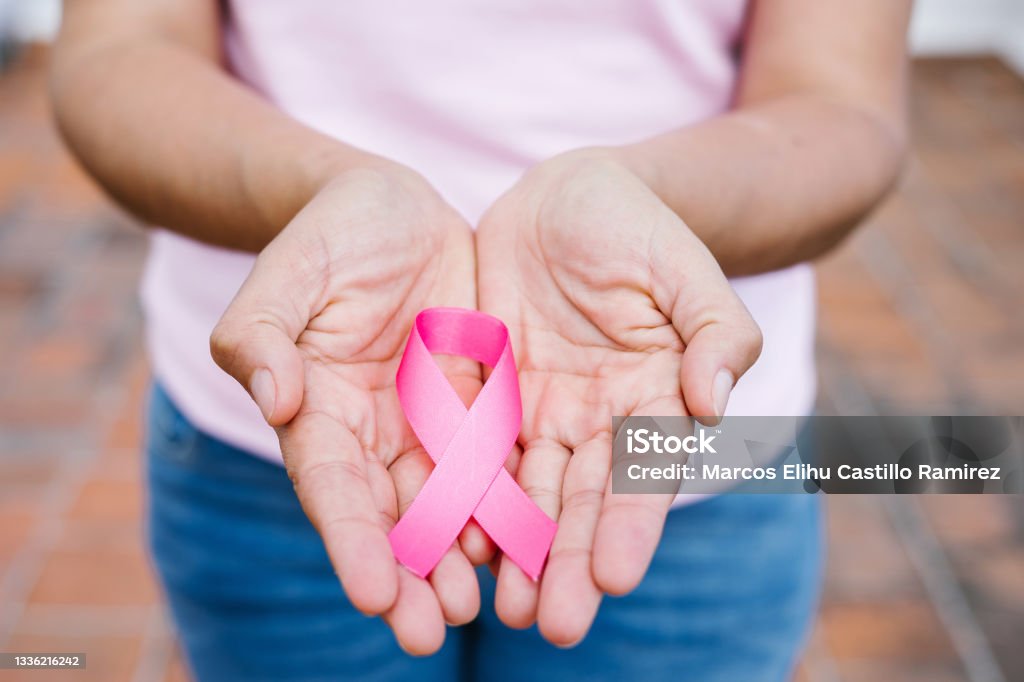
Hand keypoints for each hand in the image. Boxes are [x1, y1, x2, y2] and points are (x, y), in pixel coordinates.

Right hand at [211, 166, 484, 654]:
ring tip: (489, 608)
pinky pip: (498, 461)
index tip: (375, 593)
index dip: (352, 540)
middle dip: (409, 575)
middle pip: (390, 517)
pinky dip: (509, 504)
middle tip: (431, 633)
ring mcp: (429, 425)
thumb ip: (262, 333)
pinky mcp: (479, 406)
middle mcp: (374, 435)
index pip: (332, 487)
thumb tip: (273, 399)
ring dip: (464, 556)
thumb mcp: (286, 273)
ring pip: (449, 502)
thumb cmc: (329, 236)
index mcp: (319, 413)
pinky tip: (533, 542)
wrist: (393, 209)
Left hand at [476, 152, 762, 644]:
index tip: (614, 576)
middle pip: (583, 500)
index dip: (631, 522)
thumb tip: (711, 404)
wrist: (566, 194)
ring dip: (517, 550)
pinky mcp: (490, 398)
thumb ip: (714, 330)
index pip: (645, 471)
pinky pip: (475, 454)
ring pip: (527, 491)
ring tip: (501, 610)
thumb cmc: (637, 224)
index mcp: (655, 398)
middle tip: (553, 627)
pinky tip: (454, 544)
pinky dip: (467, 498)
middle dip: (569, 562)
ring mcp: (543, 413)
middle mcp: (599, 420)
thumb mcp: (684, 267)